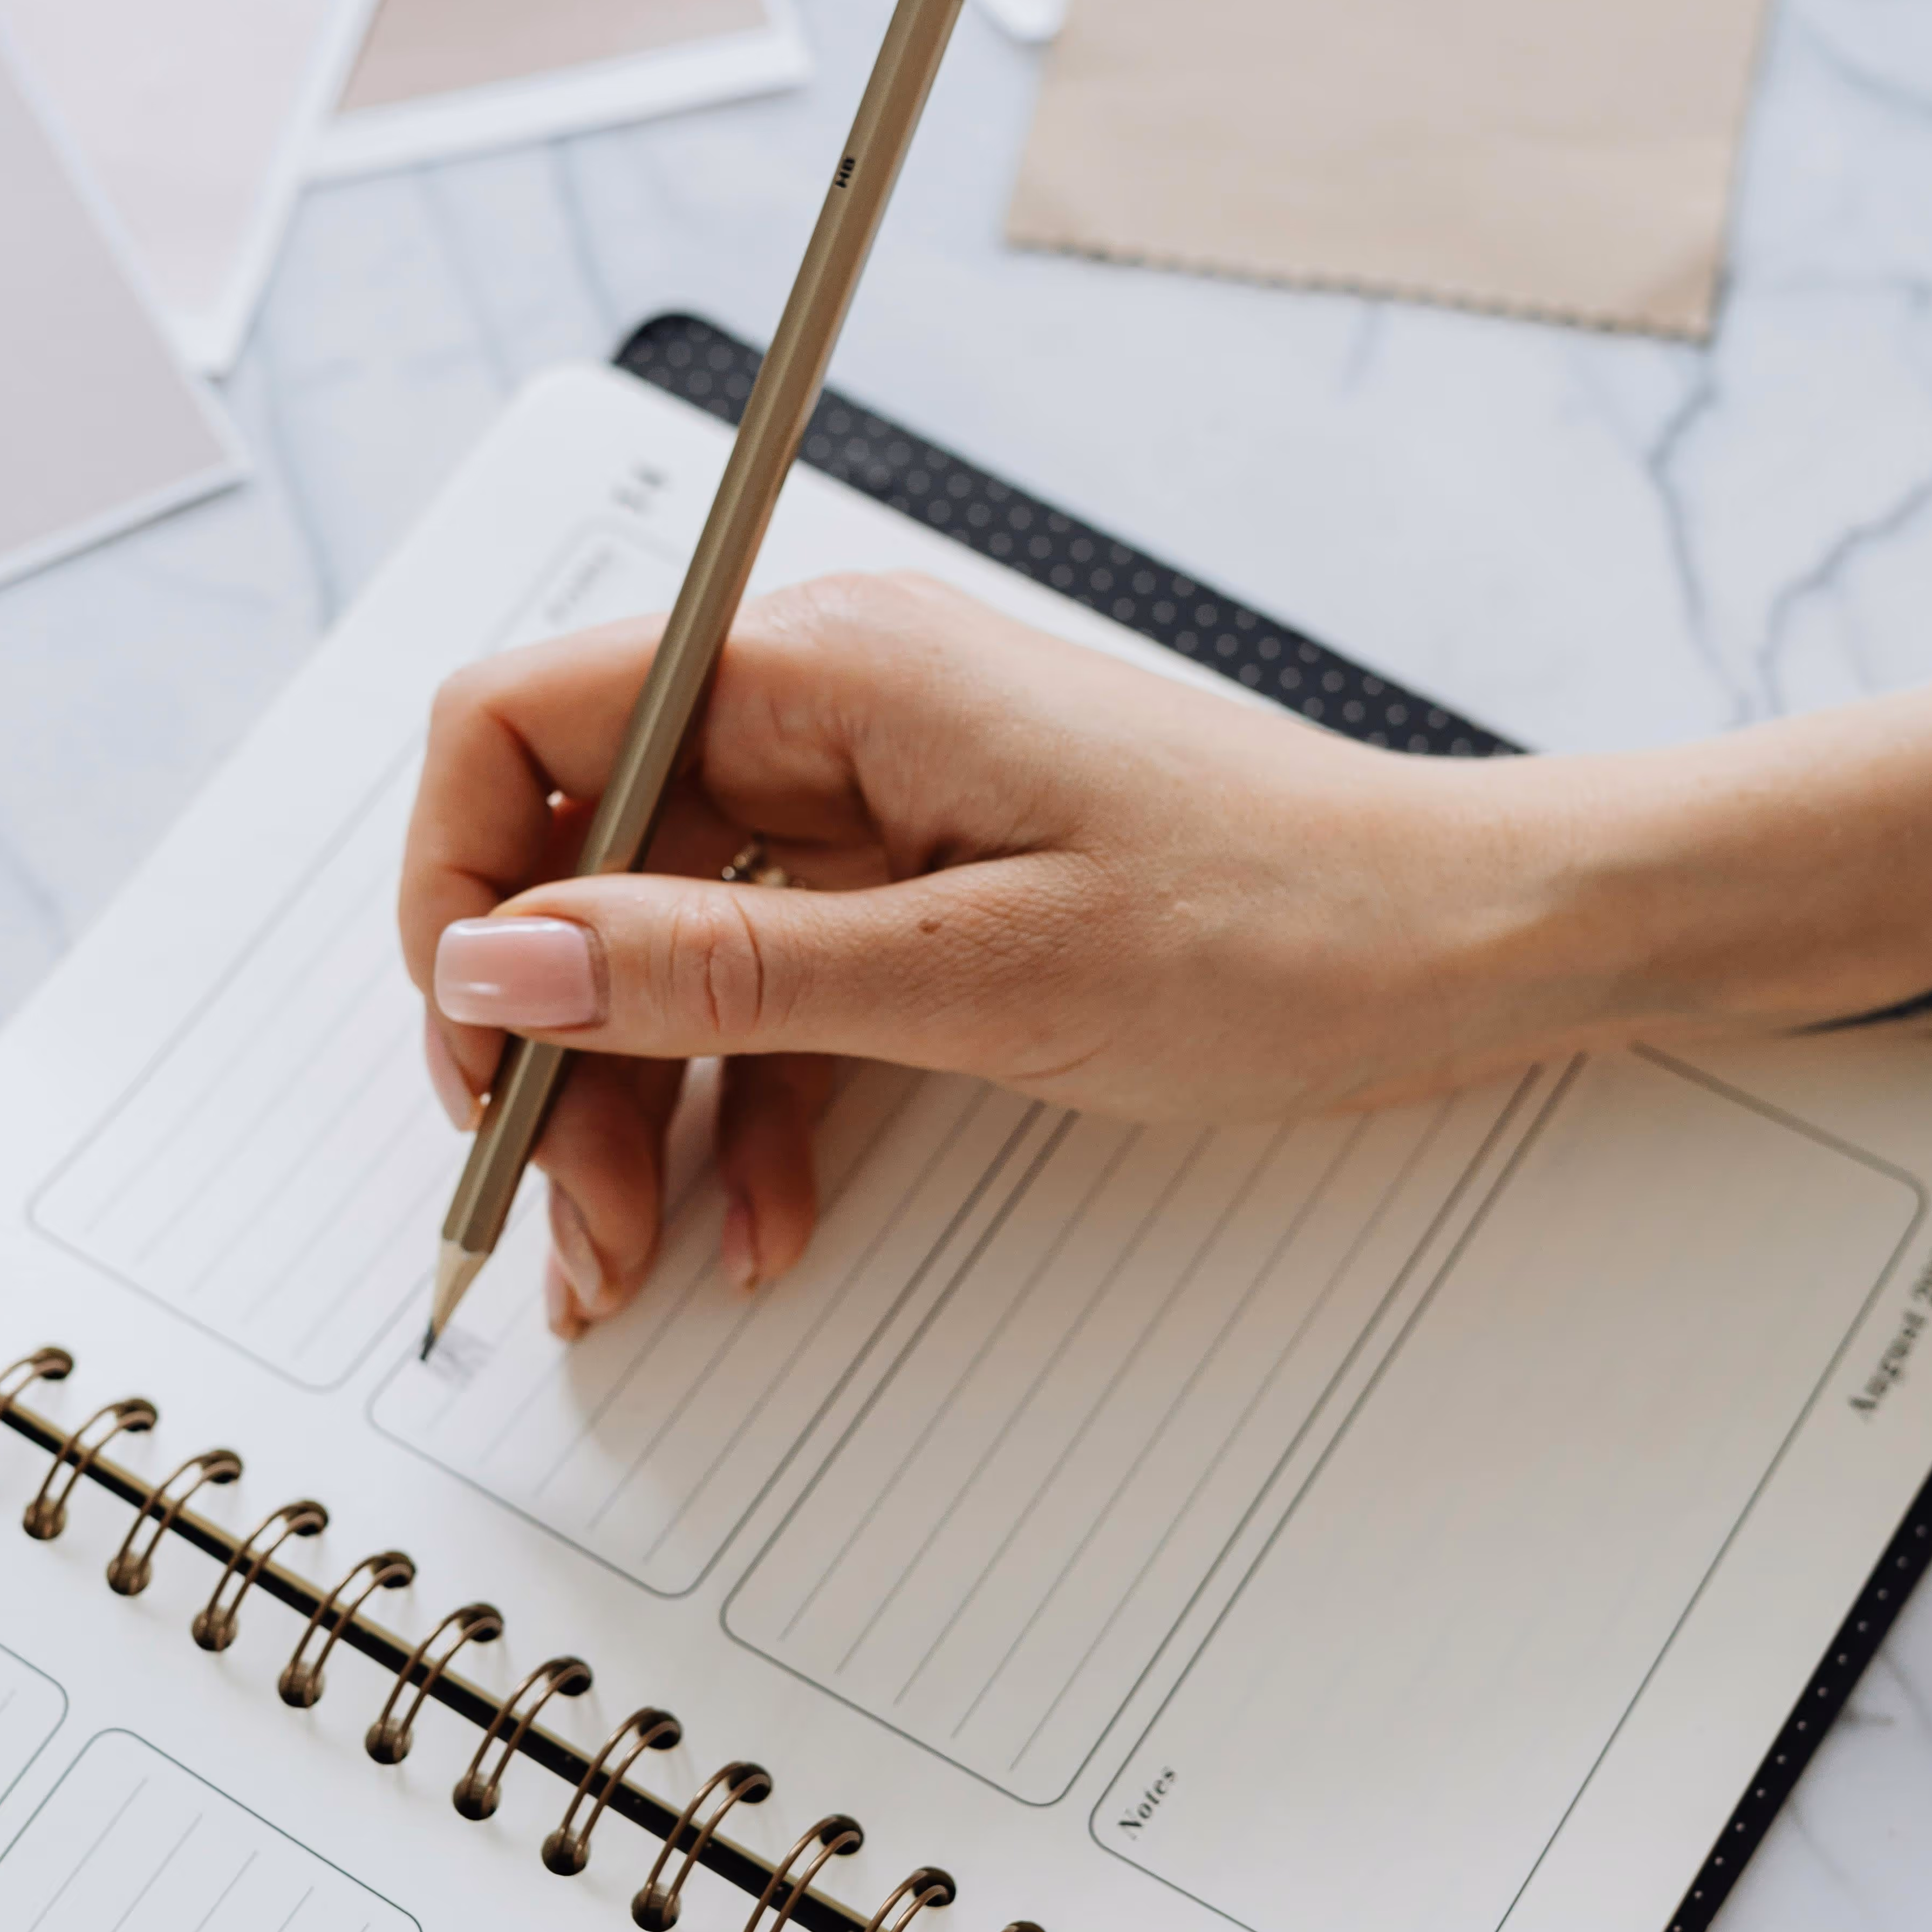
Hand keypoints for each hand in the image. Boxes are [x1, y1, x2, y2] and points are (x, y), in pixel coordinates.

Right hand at [397, 573, 1931, 1333]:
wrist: (1473, 940)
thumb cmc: (1278, 925)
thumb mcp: (973, 973)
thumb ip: (716, 969)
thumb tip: (504, 964)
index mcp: (821, 670)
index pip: (521, 725)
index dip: (458, 889)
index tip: (472, 1053)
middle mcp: (826, 712)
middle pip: (585, 865)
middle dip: (549, 1050)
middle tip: (559, 1223)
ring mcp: (874, 801)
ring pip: (668, 949)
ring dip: (639, 1109)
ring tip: (636, 1261)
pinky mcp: (924, 885)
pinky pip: (778, 992)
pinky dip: (755, 1108)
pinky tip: (766, 1222)